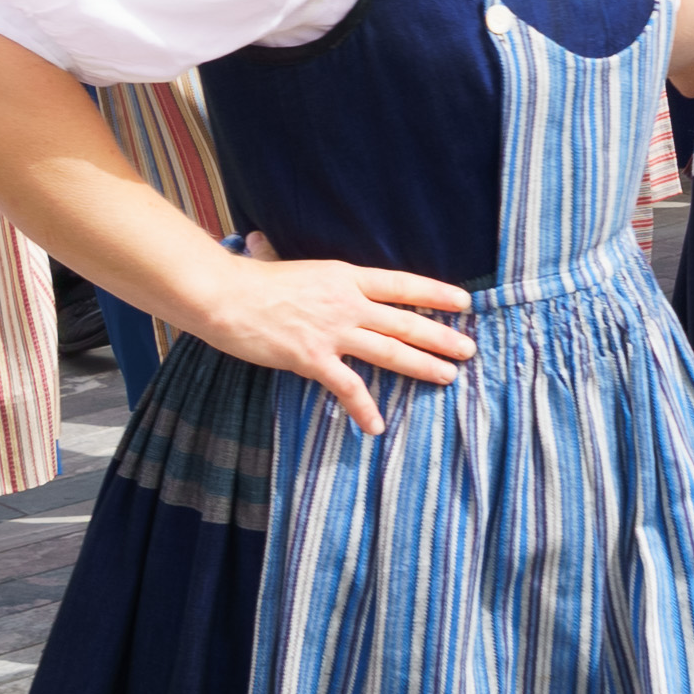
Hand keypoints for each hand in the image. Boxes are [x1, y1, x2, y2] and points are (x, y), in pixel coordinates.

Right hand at [179, 237, 477, 438]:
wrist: (223, 296)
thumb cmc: (254, 279)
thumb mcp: (301, 268)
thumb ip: (323, 277)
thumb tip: (341, 274)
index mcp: (346, 276)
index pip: (403, 283)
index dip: (436, 293)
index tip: (464, 303)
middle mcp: (347, 302)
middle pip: (406, 320)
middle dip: (442, 336)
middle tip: (469, 349)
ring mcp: (332, 332)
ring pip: (390, 351)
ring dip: (422, 366)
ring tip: (447, 377)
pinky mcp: (312, 359)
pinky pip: (347, 387)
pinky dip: (363, 408)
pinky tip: (376, 425)